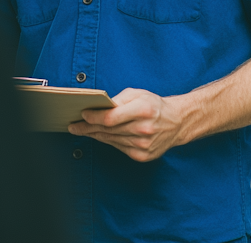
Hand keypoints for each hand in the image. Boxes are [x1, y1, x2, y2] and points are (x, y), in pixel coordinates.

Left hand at [67, 87, 191, 162]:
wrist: (177, 123)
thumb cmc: (155, 105)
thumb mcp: (138, 94)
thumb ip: (118, 100)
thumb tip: (98, 108)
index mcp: (143, 110)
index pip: (111, 118)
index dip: (93, 117)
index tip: (82, 114)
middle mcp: (144, 129)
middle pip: (108, 131)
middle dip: (88, 128)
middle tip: (73, 126)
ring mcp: (144, 145)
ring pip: (111, 140)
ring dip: (95, 135)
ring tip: (82, 130)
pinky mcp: (143, 155)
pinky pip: (119, 148)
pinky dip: (108, 141)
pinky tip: (99, 136)